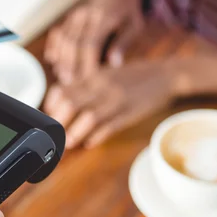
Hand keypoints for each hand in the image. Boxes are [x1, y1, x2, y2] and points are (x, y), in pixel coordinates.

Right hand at [44, 0, 144, 83]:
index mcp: (104, 18)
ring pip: (63, 37)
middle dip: (69, 64)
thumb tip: (115, 64)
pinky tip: (52, 58)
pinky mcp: (72, 15)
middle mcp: (87, 14)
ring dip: (60, 57)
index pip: (91, 45)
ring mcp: (77, 14)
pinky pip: (59, 31)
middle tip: (67, 82)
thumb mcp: (135, 26)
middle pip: (73, 42)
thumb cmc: (130, 13)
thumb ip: (124, 44)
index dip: (85, 63)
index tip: (85, 80)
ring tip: (60, 74)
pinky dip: (54, 45)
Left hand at [44, 61, 178, 148]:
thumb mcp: (105, 75)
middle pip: (70, 104)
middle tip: (54, 134)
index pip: (62, 90)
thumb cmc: (132, 76)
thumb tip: (62, 103)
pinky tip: (89, 143)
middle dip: (58, 122)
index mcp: (93, 76)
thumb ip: (85, 86)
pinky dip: (97, 136)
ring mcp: (117, 100)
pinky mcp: (131, 112)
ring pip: (89, 117)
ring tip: (68, 143)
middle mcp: (102, 86)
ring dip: (75, 133)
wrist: (166, 74)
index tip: (49, 118)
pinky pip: (110, 126)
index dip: (51, 107)